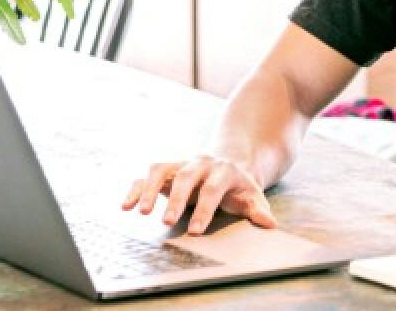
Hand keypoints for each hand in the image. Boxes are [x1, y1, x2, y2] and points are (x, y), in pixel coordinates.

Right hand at [121, 155, 276, 234]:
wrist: (229, 164)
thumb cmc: (239, 187)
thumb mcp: (252, 196)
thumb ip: (259, 210)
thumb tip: (270, 224)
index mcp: (224, 171)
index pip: (213, 189)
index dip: (204, 209)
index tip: (195, 231)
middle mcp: (200, 163)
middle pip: (186, 178)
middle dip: (176, 200)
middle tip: (166, 222)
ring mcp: (181, 164)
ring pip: (162, 170)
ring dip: (150, 190)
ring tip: (140, 212)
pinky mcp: (166, 170)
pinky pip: (147, 176)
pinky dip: (135, 189)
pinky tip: (126, 205)